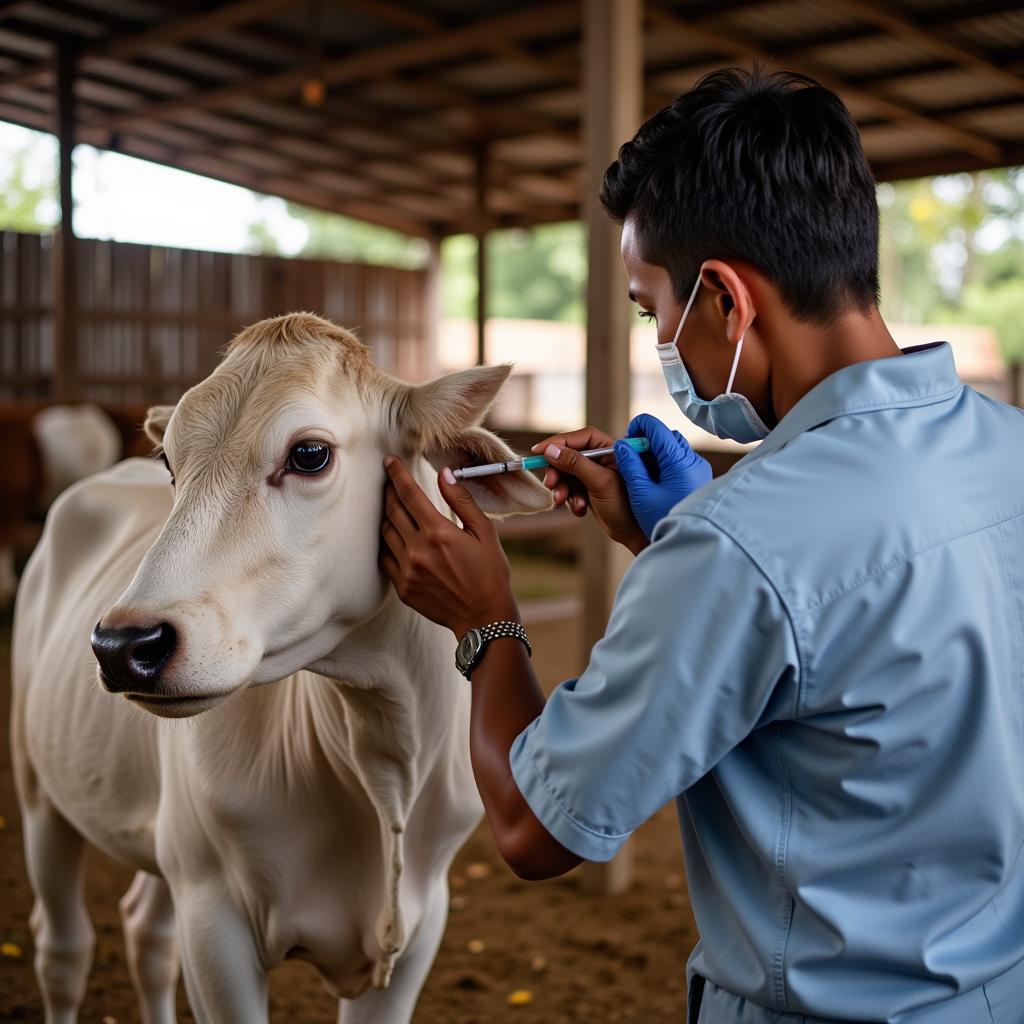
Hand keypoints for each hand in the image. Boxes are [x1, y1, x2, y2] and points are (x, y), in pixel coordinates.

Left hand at [379, 456, 519, 637]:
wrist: (483, 618)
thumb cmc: (490, 573)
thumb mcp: (485, 532)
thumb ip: (462, 501)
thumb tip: (444, 474)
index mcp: (439, 532)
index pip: (409, 494)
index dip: (397, 474)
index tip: (389, 461)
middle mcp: (418, 550)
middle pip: (392, 511)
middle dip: (389, 491)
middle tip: (388, 480)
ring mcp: (407, 571)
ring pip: (385, 534)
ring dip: (386, 516)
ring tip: (392, 507)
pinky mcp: (402, 588)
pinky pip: (385, 558)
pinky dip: (387, 543)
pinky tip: (395, 537)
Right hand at [532, 426, 647, 554]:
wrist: (635, 535)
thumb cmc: (626, 506)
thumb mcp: (600, 482)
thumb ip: (576, 464)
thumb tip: (550, 451)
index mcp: (611, 450)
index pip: (580, 438)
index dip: (558, 443)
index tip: (539, 452)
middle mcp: (602, 459)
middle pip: (569, 456)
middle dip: (558, 471)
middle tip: (550, 484)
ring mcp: (595, 475)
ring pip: (567, 474)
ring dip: (563, 488)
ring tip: (563, 502)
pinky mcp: (590, 490)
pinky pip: (571, 489)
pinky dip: (571, 499)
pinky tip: (580, 510)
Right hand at [614, 413, 711, 538]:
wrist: (691, 543)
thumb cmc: (663, 520)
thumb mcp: (641, 493)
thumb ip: (630, 465)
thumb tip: (622, 445)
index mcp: (678, 460)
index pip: (654, 427)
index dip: (636, 429)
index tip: (625, 444)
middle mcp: (692, 460)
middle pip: (665, 436)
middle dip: (645, 442)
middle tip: (631, 461)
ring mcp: (698, 469)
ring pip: (673, 448)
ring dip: (655, 453)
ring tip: (642, 474)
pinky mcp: (699, 478)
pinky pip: (680, 461)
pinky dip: (665, 464)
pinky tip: (655, 483)